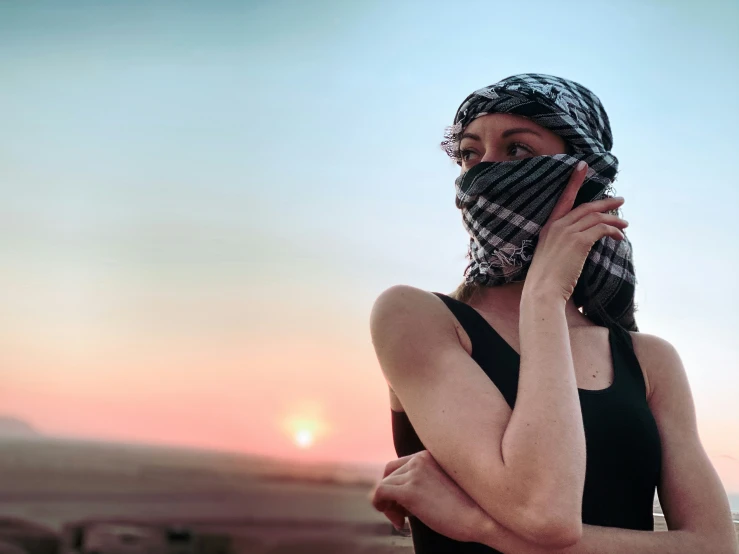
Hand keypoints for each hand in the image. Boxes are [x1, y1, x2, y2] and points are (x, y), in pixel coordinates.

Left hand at [369, 450, 490, 542]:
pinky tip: (398, 521)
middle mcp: (420, 458)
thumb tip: (401, 498)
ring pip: (383, 484)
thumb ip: (427, 482)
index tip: (407, 506)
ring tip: (402, 521)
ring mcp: (415, 473)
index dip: (398, 484)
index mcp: (431, 455)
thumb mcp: (446, 486)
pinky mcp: (409, 490)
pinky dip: (380, 506)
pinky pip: (379, 493)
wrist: (484, 519)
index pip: (401, 464)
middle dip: (390, 494)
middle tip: (402, 515)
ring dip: (388, 505)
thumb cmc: (469, 509)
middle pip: (389, 472)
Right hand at [525, 162, 627, 301]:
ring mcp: (567, 232)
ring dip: (614, 219)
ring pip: (596, 217)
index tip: (583, 165)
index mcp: (548, 227)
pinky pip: (601, 229)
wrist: (542, 291)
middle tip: (620, 200)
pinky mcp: (579, 241)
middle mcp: (557, 225)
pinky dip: (613, 231)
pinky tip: (619, 237)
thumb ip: (562, 244)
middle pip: (586, 207)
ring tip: (624, 224)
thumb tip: (580, 242)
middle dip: (606, 203)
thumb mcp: (550, 256)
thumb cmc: (546, 280)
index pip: (564, 199)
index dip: (574, 181)